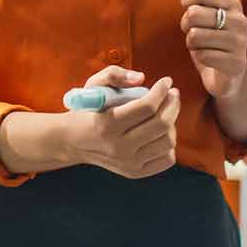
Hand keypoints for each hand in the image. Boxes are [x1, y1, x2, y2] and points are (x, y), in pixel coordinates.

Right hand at [65, 66, 179, 178]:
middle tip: (173, 93)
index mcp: (107, 124)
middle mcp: (119, 147)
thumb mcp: (92, 87)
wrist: (74, 141)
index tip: (167, 81)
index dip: (161, 90)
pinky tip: (161, 132)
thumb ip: (113, 74)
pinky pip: (167, 159)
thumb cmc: (87, 110)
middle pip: (161, 124)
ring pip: (167, 142)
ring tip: (167, 111)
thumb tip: (140, 78)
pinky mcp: (135, 172)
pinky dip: (169, 143)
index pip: (146, 107)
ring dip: (172, 122)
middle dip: (173, 104)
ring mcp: (128, 163)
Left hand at [179, 0, 246, 99]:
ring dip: (191, 43)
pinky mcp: (236, 63)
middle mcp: (240, 20)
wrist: (227, 75)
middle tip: (193, 33)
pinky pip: (202, 55)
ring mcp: (240, 42)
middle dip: (186, 25)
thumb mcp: (207, 16)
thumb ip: (199, 2)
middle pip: (193, 13)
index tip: (187, 8)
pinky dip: (199, 57)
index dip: (187, 0)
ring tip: (201, 46)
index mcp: (233, 4)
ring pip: (195, 35)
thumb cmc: (212, 41)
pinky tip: (209, 60)